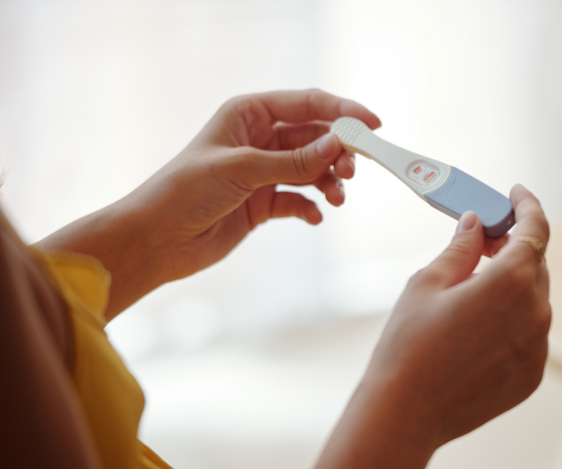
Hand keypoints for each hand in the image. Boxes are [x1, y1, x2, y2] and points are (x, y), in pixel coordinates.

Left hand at [38, 89, 380, 318]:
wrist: (156, 240)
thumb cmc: (183, 192)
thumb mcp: (241, 169)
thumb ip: (292, 160)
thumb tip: (336, 145)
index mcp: (249, 114)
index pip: (307, 104)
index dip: (343, 111)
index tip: (373, 125)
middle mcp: (259, 139)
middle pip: (315, 137)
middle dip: (338, 152)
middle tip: (351, 171)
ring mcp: (263, 172)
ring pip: (312, 169)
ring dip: (329, 182)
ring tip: (337, 198)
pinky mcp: (263, 203)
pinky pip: (300, 199)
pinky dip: (312, 206)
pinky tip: (315, 216)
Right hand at [274, 185, 549, 468]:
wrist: (405, 414)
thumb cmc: (408, 344)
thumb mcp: (427, 283)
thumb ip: (460, 248)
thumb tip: (475, 223)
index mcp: (512, 283)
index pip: (535, 230)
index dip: (528, 205)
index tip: (516, 192)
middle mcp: (536, 314)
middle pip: (535, 264)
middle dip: (513, 245)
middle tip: (481, 238)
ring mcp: (538, 348)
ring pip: (534, 299)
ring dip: (512, 283)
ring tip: (474, 283)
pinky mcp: (531, 375)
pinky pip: (530, 333)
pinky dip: (512, 318)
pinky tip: (477, 323)